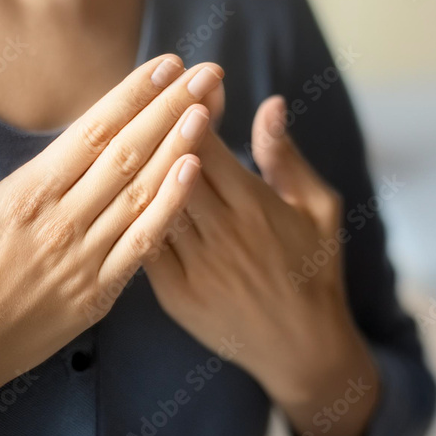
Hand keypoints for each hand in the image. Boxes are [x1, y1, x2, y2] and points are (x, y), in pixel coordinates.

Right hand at [0, 56, 222, 425]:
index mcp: (21, 198)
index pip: (90, 133)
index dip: (131, 95)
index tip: (165, 65)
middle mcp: (61, 225)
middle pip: (128, 154)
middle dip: (170, 108)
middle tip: (208, 73)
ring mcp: (83, 263)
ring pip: (142, 194)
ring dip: (180, 148)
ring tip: (210, 110)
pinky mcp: (96, 298)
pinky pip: (142, 248)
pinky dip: (169, 209)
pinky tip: (193, 176)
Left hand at [144, 96, 379, 435]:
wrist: (303, 349)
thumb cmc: (316, 270)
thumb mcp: (318, 209)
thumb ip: (287, 158)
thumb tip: (271, 103)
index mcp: (256, 207)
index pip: (208, 147)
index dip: (190, 112)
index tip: (180, 87)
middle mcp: (222, 234)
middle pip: (172, 169)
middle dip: (157, 131)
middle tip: (142, 100)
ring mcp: (194, 265)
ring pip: (151, 204)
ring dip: (137, 169)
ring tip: (121, 137)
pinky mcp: (174, 293)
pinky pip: (143, 244)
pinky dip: (130, 215)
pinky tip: (117, 190)